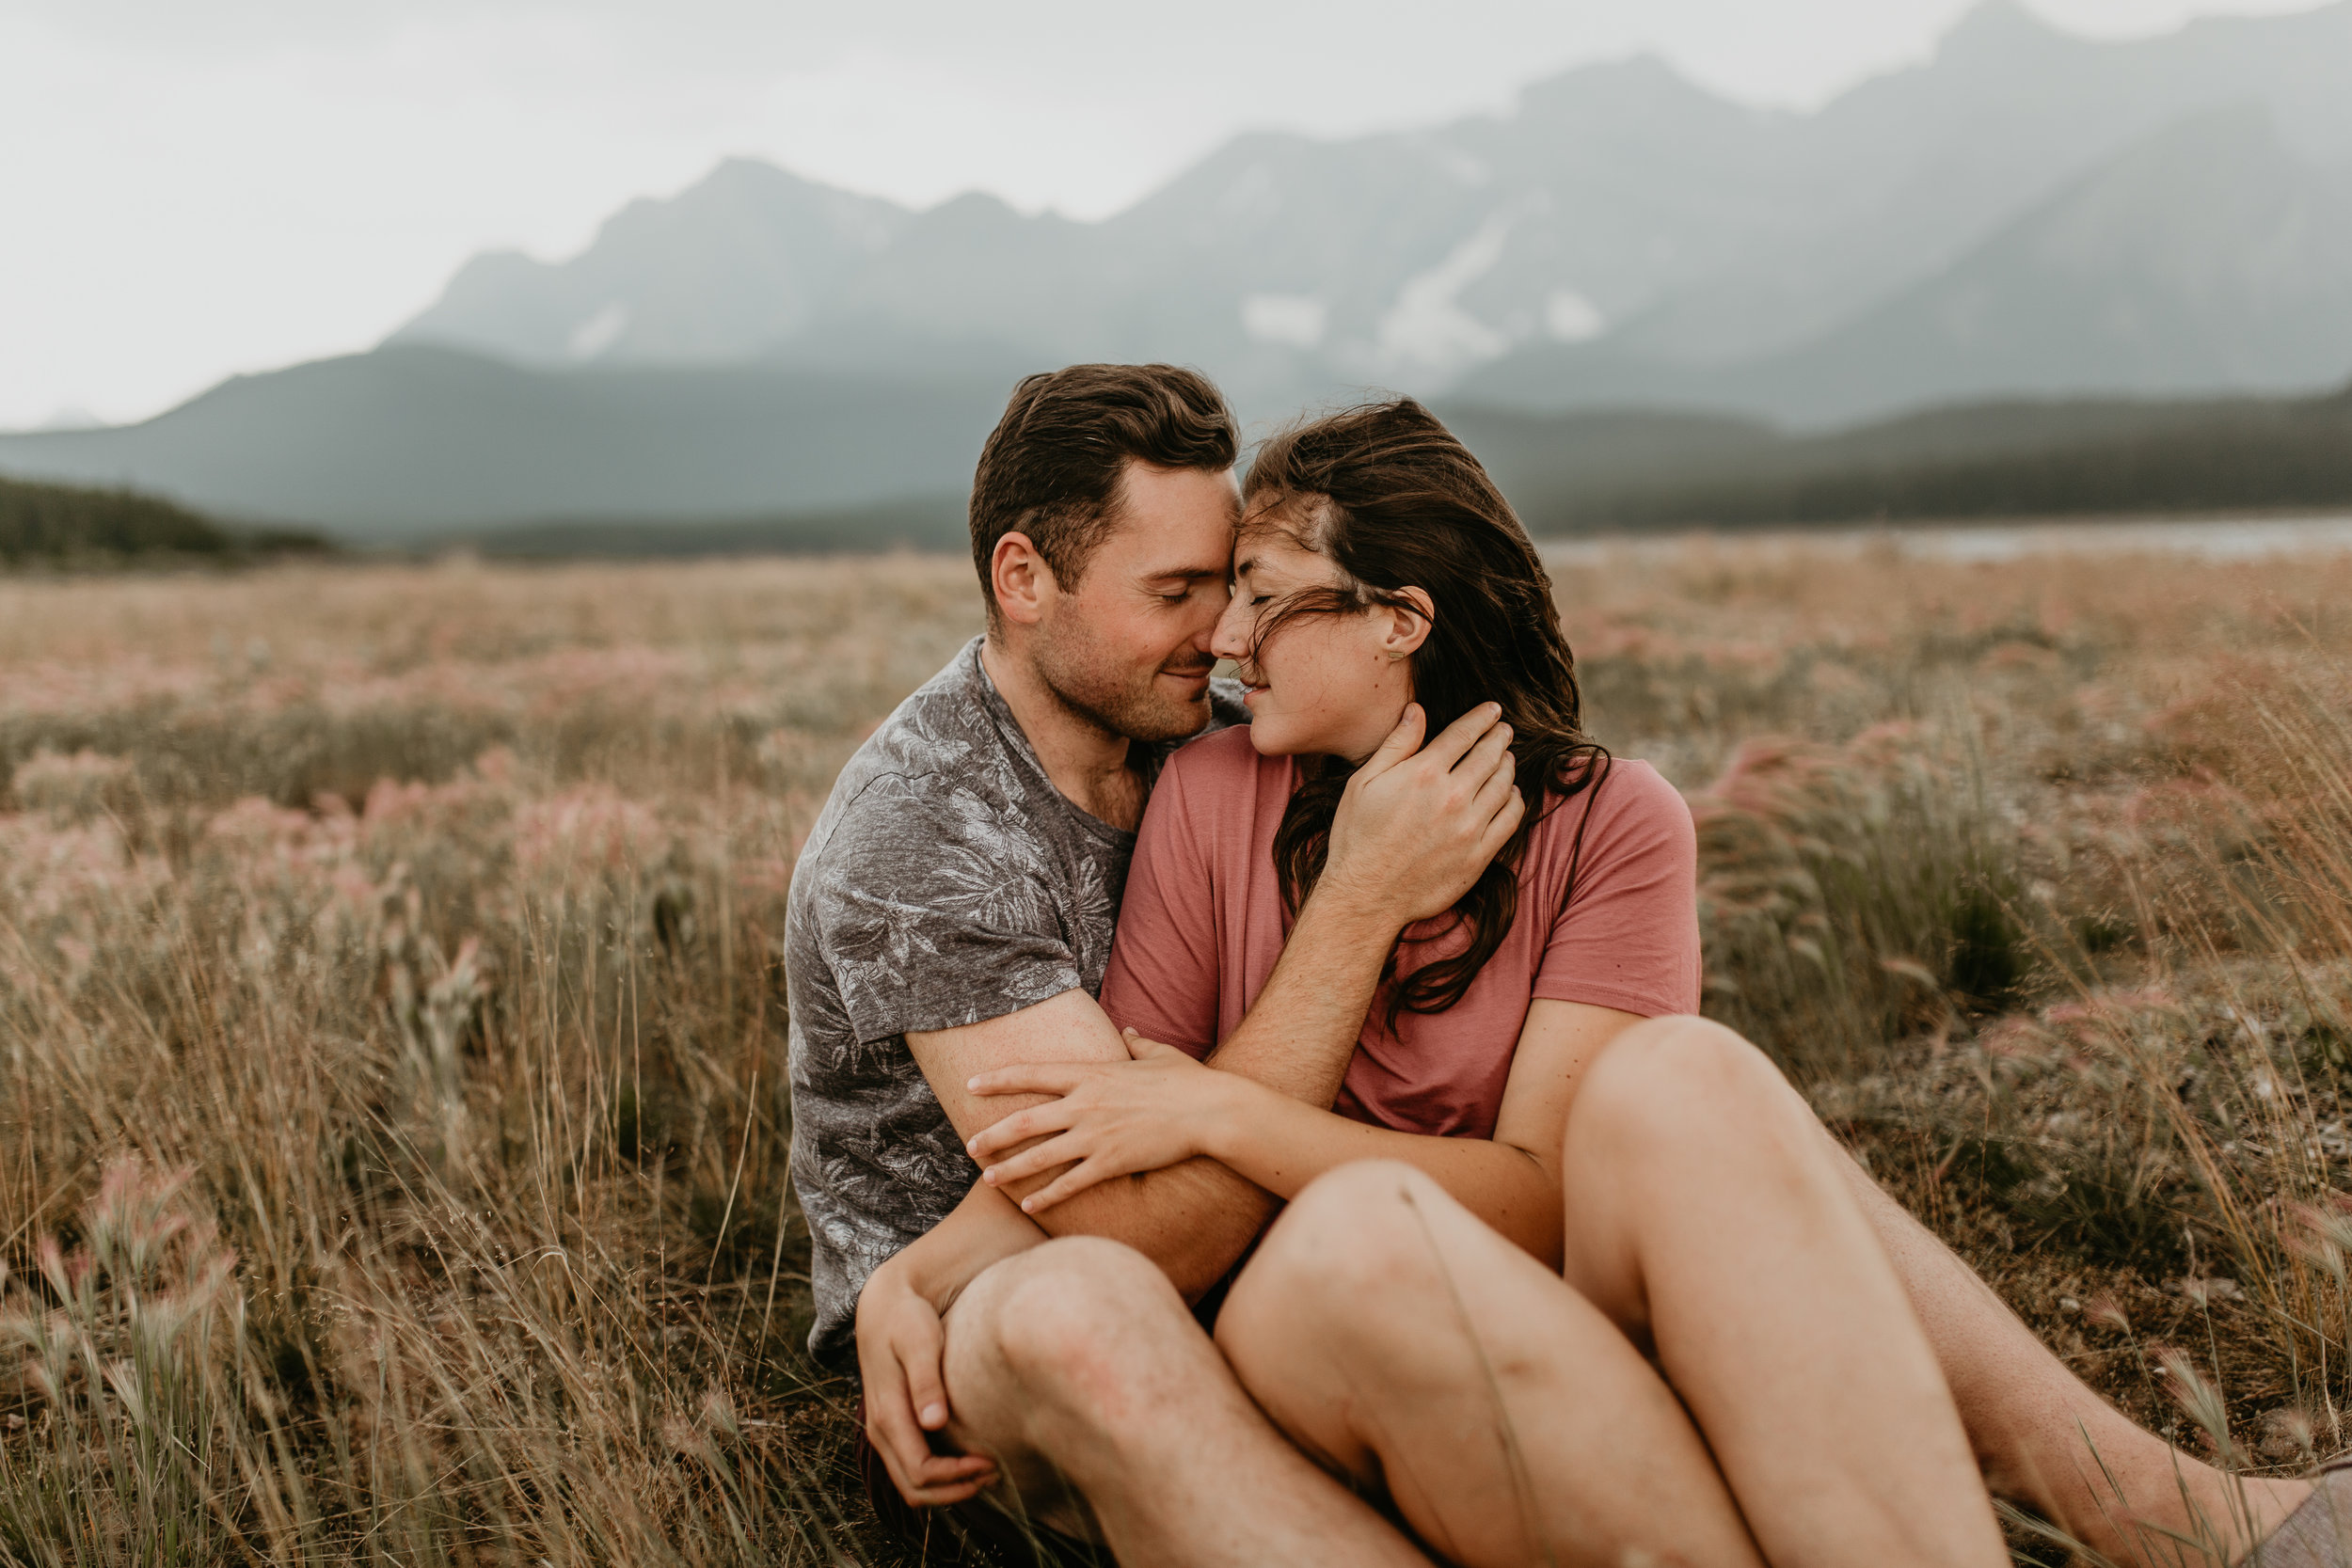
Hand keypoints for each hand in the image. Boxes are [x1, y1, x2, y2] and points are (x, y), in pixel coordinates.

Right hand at [853, 1257, 997, 1507]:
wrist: (884, 1305)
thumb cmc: (907, 1318)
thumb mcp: (919, 1341)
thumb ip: (926, 1381)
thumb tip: (933, 1423)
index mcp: (887, 1413)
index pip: (920, 1468)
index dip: (956, 1476)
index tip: (990, 1462)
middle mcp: (880, 1430)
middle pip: (914, 1488)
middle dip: (955, 1489)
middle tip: (995, 1473)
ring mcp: (884, 1431)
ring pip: (911, 1484)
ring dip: (949, 1487)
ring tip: (988, 1471)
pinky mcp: (894, 1426)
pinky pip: (913, 1467)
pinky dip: (941, 1477)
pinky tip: (971, 1459)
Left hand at [965, 1029, 1231, 1213]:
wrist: (1211, 1111)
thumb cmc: (1188, 1080)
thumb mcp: (1158, 1053)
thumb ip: (1136, 1042)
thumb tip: (1127, 1032)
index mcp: (1091, 1073)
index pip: (1032, 1074)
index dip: (998, 1079)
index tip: (971, 1084)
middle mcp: (1085, 1104)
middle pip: (1025, 1120)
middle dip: (993, 1135)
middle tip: (970, 1146)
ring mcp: (1096, 1135)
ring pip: (1039, 1155)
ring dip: (1009, 1169)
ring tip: (988, 1179)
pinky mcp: (1111, 1163)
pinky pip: (1070, 1183)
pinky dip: (1046, 1196)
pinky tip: (1028, 1205)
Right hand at [1321, 701, 1524, 927]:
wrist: (1366, 895)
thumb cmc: (1357, 837)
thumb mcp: (1364, 783)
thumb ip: (1396, 744)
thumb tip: (1417, 710)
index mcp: (1423, 773)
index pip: (1464, 734)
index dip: (1482, 718)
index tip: (1493, 710)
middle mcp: (1452, 797)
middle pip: (1489, 756)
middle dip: (1500, 738)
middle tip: (1505, 731)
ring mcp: (1469, 828)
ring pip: (1504, 785)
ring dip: (1509, 767)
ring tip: (1507, 759)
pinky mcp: (1479, 856)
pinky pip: (1510, 820)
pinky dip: (1515, 802)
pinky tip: (1511, 795)